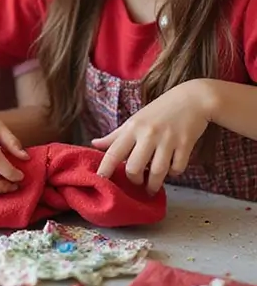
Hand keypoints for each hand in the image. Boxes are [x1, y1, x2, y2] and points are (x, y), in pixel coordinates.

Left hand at [92, 81, 211, 192]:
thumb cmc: (160, 110)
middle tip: (137, 182)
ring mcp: (167, 140)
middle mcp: (148, 134)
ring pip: (157, 172)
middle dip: (134, 180)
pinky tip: (171, 169)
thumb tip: (94, 143)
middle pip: (134, 168)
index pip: (114, 151)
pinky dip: (174, 173)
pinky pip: (177, 168)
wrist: (192, 98)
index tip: (100, 180)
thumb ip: (115, 135)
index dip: (105, 168)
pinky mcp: (185, 144)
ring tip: (152, 187)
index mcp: (132, 128)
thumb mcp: (135, 120)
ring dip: (153, 184)